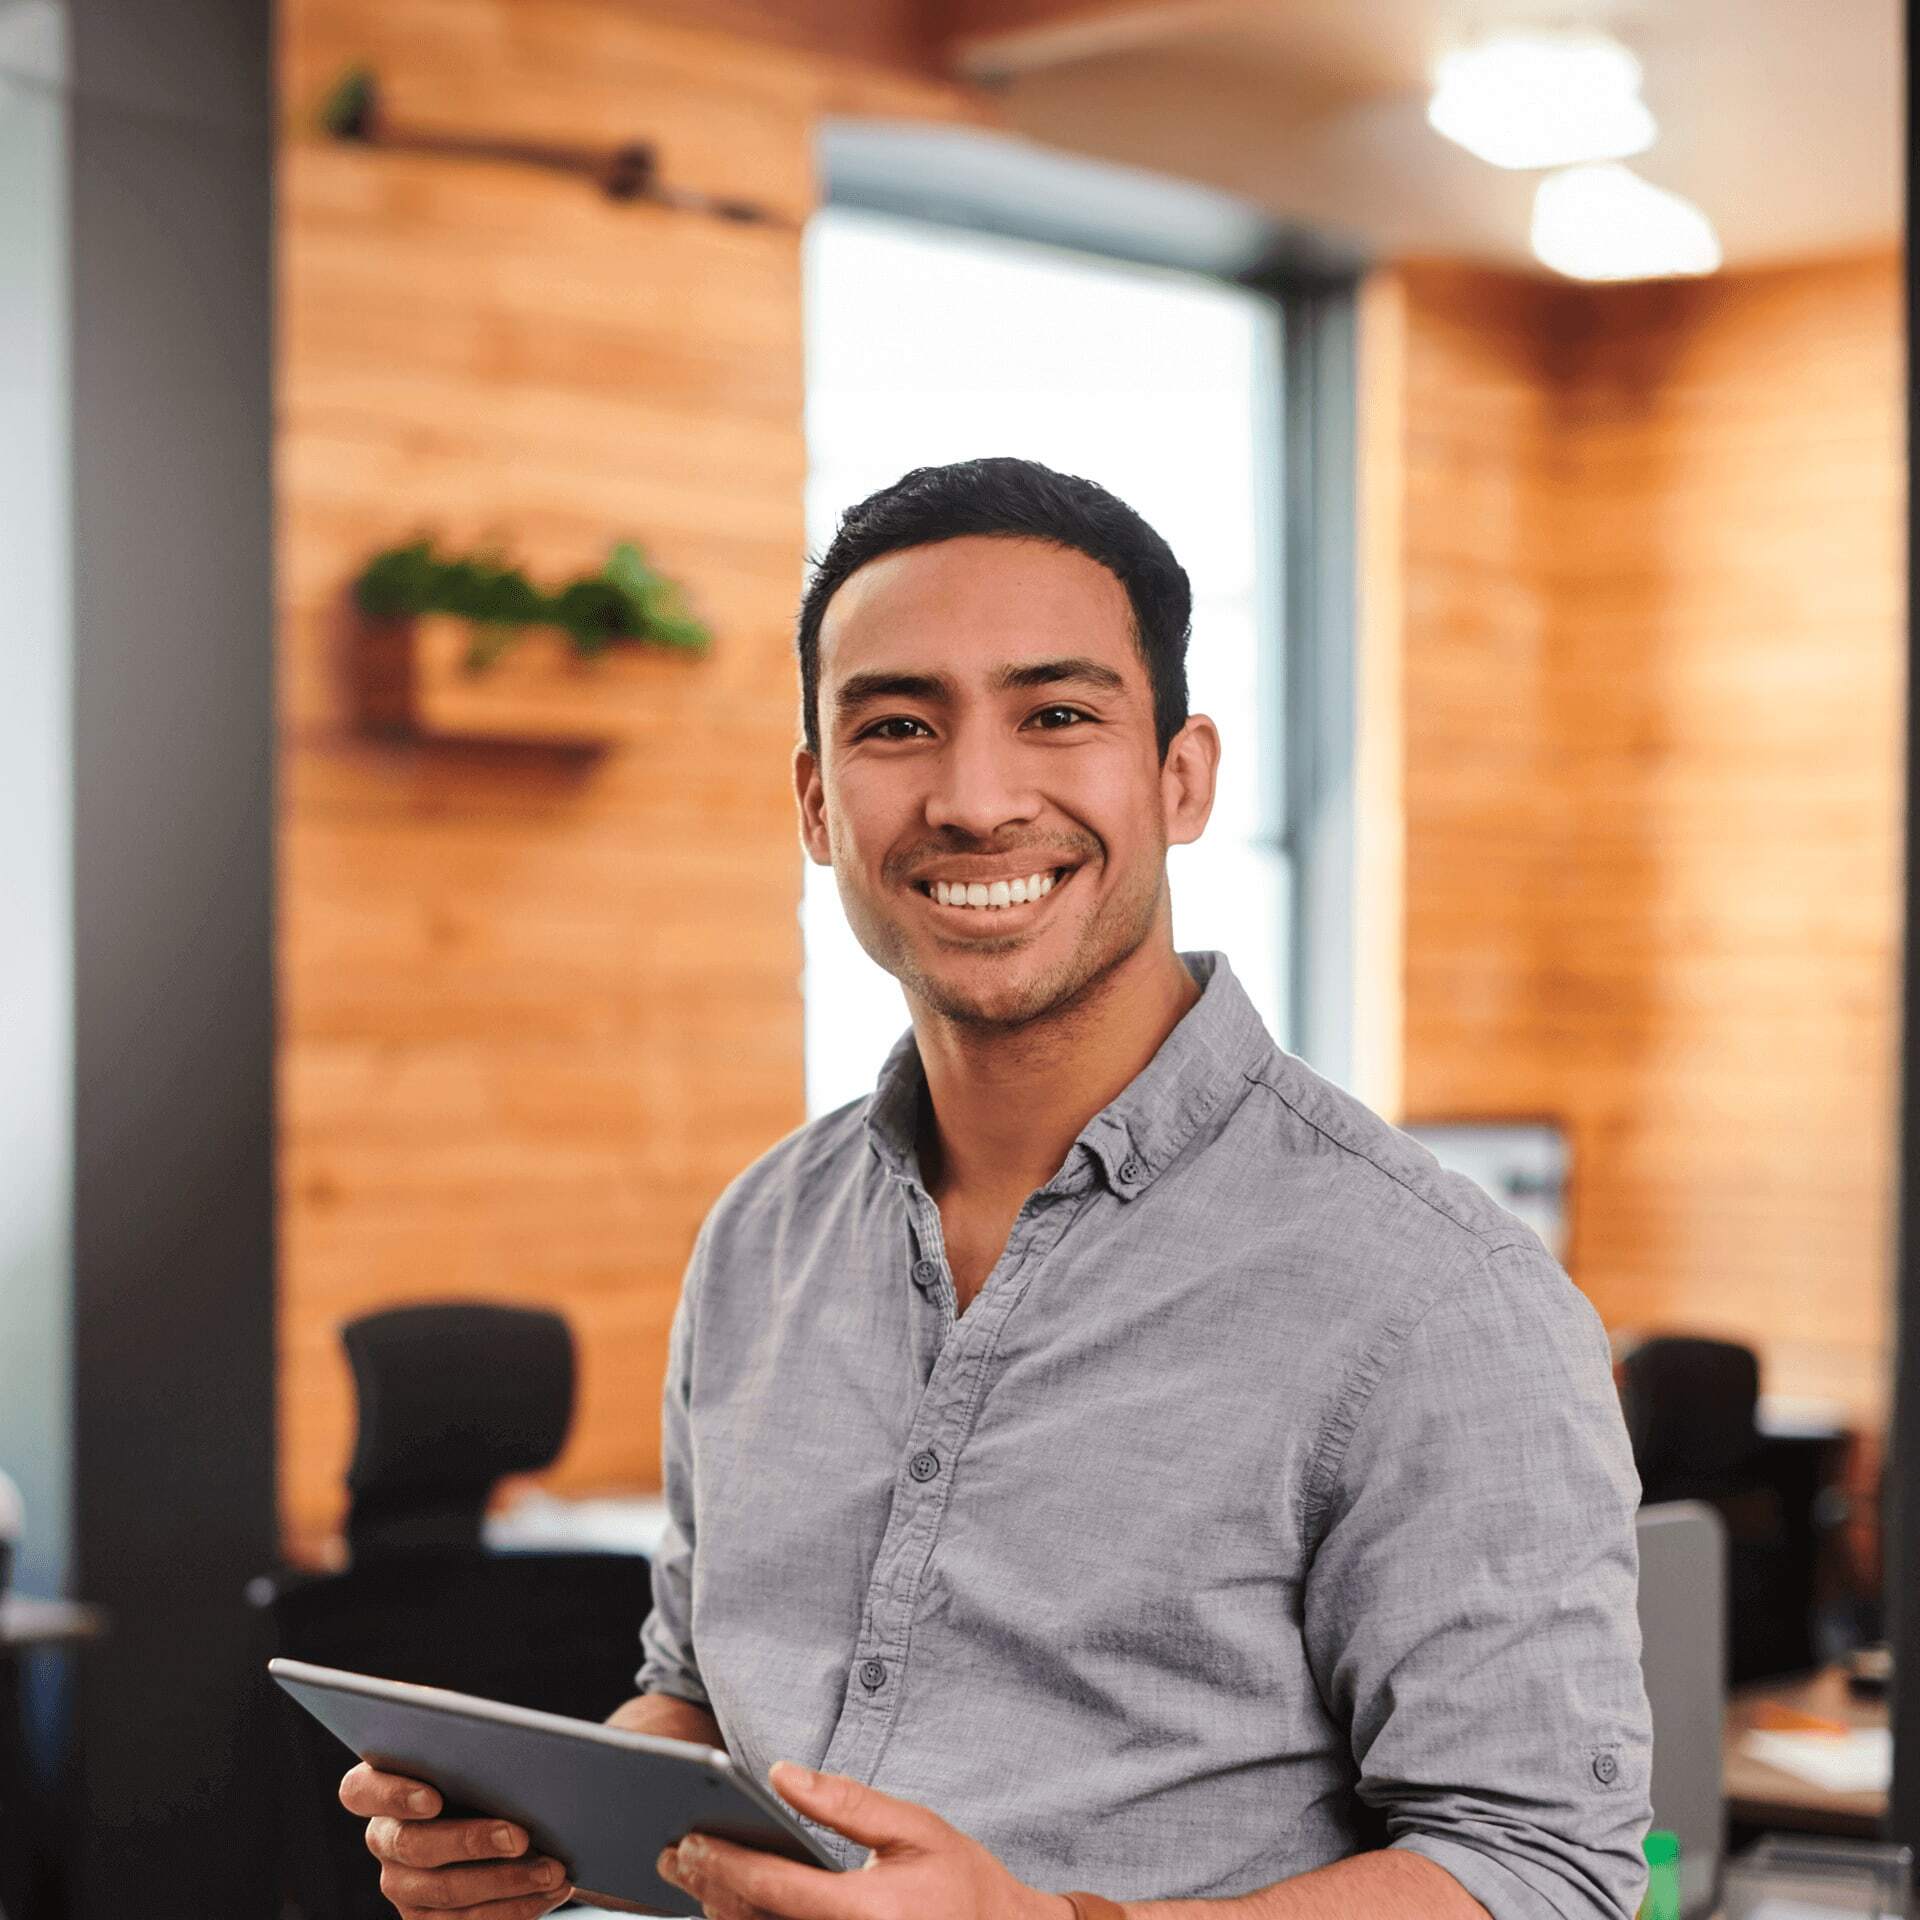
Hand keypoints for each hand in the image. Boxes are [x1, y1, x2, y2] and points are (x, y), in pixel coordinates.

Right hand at [338, 1762, 573, 1917]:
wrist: (501, 1814)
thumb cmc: (485, 1767)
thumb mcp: (474, 1752)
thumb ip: (473, 1750)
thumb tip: (513, 1755)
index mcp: (379, 1789)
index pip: (361, 1790)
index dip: (394, 1795)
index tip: (433, 1798)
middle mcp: (384, 1839)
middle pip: (414, 1845)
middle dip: (473, 1841)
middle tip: (521, 1837)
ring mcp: (403, 1885)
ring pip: (446, 1891)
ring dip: (507, 1882)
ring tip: (553, 1871)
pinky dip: (515, 1908)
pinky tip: (549, 1893)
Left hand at [656, 1761, 1073, 1919]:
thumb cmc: (964, 1885)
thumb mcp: (914, 1828)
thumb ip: (844, 1802)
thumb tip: (780, 1773)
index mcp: (860, 1912)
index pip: (768, 1886)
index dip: (720, 1860)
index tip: (686, 1838)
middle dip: (706, 1888)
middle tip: (673, 1857)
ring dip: (723, 1914)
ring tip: (697, 1880)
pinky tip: (739, 1907)